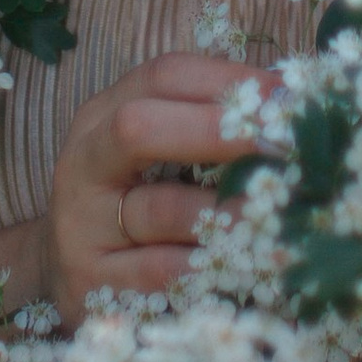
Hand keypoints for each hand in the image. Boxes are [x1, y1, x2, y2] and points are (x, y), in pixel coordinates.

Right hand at [28, 50, 262, 330]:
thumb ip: (207, 126)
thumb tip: (289, 106)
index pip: (163, 77)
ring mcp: (81, 226)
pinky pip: (162, 272)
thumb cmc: (133, 204)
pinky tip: (254, 262)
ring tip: (278, 209)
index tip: (285, 97)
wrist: (71, 277)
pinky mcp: (92, 284)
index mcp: (104, 115)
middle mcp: (84, 163)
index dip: (228, 82)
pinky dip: (212, 264)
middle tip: (279, 144)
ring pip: (160, 209)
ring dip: (228, 209)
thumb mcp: (157, 154)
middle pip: (137, 128)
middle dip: (215, 131)